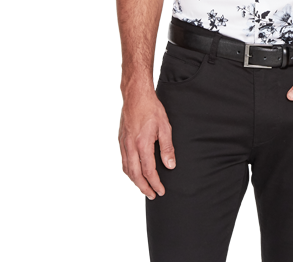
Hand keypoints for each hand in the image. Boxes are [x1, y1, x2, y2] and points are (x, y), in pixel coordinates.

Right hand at [119, 85, 175, 199]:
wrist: (136, 96)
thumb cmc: (151, 109)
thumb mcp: (165, 127)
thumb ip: (167, 148)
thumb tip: (170, 165)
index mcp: (142, 143)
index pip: (148, 171)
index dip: (154, 183)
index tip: (161, 191)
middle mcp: (131, 146)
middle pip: (135, 174)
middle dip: (144, 187)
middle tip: (152, 195)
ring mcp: (124, 143)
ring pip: (127, 169)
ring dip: (135, 181)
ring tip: (144, 188)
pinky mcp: (122, 140)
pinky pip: (124, 161)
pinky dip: (129, 171)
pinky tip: (135, 173)